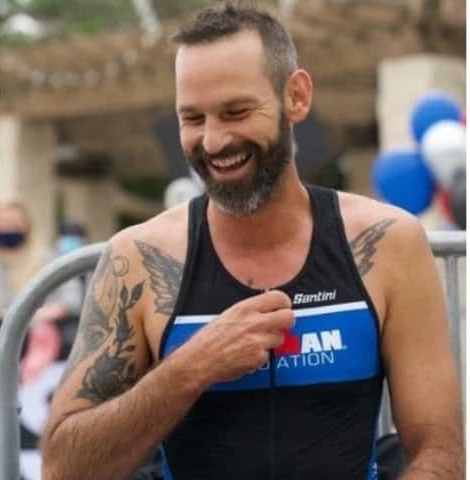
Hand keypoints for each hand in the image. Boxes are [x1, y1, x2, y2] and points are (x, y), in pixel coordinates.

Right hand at [178, 290, 293, 385]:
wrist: (200, 360)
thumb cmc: (210, 339)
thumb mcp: (229, 315)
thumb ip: (250, 311)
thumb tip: (267, 309)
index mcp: (246, 308)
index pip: (279, 297)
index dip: (284, 303)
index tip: (282, 307)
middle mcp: (254, 322)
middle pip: (289, 317)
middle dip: (286, 321)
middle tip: (280, 325)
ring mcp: (258, 341)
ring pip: (280, 338)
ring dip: (271, 341)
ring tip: (254, 343)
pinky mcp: (259, 358)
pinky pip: (268, 354)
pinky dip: (260, 356)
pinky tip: (247, 355)